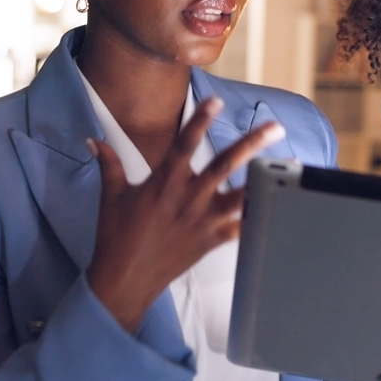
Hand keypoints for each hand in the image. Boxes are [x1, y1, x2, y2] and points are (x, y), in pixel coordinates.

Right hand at [85, 96, 284, 331]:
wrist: (124, 279)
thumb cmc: (116, 236)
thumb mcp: (111, 196)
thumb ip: (109, 164)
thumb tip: (93, 140)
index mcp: (164, 182)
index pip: (184, 144)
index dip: (200, 121)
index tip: (216, 101)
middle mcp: (188, 198)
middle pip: (225, 165)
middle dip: (251, 144)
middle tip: (274, 127)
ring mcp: (202, 221)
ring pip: (241, 196)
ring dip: (264, 178)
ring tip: (287, 163)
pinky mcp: (210, 241)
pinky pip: (240, 229)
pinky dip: (259, 218)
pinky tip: (279, 207)